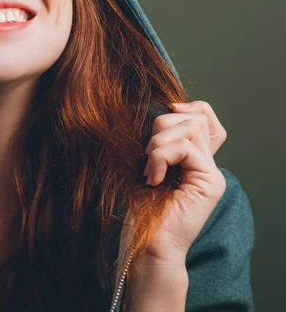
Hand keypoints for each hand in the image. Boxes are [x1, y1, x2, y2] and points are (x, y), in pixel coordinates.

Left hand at [141, 100, 227, 263]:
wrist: (148, 246)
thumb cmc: (141, 210)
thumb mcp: (145, 166)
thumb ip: (156, 143)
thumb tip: (157, 113)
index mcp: (194, 160)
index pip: (204, 117)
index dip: (187, 107)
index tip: (164, 114)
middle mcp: (208, 164)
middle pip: (194, 117)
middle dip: (161, 128)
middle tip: (146, 158)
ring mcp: (212, 173)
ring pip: (190, 127)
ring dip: (158, 144)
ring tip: (149, 170)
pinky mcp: (210, 182)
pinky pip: (184, 147)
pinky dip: (160, 157)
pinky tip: (153, 179)